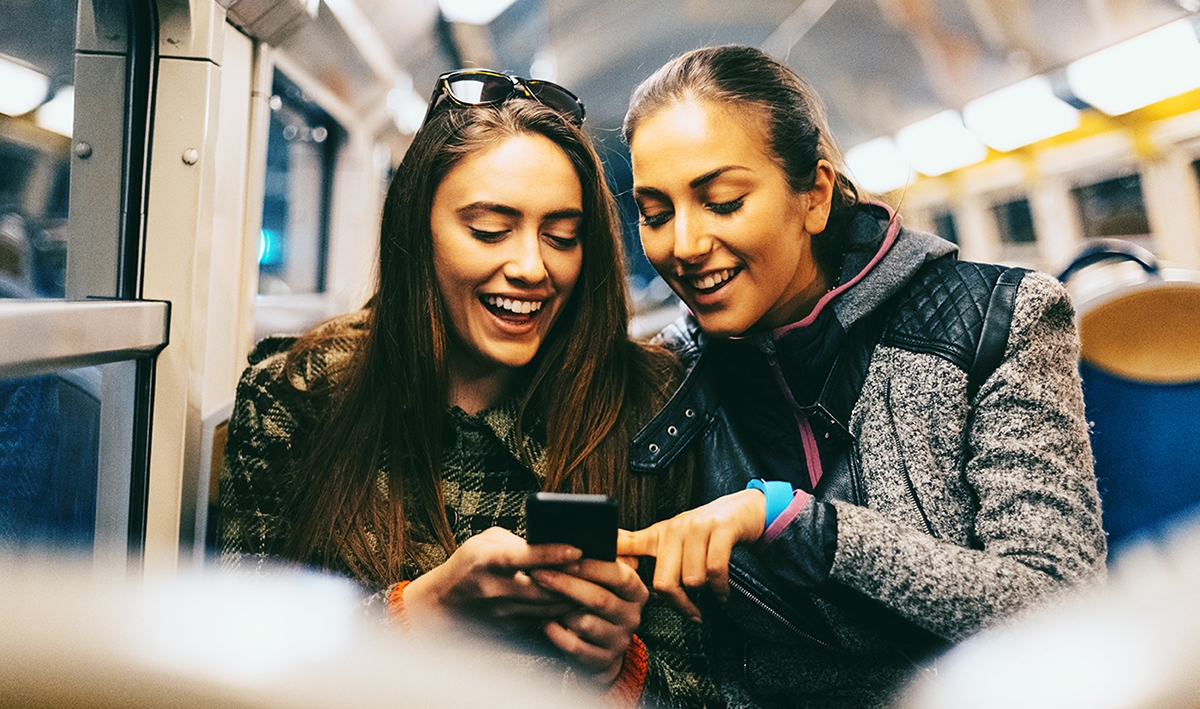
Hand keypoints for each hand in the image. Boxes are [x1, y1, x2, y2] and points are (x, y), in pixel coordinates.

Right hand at [403, 526, 580, 626]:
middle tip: (598, 569)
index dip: (552, 553)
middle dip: (572, 579)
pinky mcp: (510, 628)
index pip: (523, 557)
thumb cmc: (467, 566)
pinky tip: (578, 603)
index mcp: (486, 561)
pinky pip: (543, 620)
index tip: (577, 549)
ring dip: (572, 597)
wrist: (442, 604)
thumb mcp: (485, 542)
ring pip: (547, 607)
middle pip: (542, 587)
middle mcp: (494, 589)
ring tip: (594, 585)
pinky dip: (561, 611)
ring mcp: (502, 613)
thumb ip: (517, 542)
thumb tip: (551, 544)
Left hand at [527, 557, 648, 685]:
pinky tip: (546, 622)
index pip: (619, 575)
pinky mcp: (601, 659)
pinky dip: (556, 633)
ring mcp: (618, 640)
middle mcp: (631, 616)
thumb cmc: (598, 604)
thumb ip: (601, 561)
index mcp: (636, 591)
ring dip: (561, 611)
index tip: (563, 558)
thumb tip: (579, 536)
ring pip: (586, 623)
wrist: (602, 648)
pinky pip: (574, 646)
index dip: (591, 567)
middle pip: (599, 599)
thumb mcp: (606, 582)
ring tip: (543, 600)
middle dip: (566, 584)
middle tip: (540, 573)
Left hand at [617, 489, 764, 620]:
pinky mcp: (721, 528)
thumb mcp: (676, 539)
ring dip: (706, 592)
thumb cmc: (709, 530)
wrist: (744, 509)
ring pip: (692, 579)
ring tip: (712, 590)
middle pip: (663, 582)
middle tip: (691, 612)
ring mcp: (698, 527)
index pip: (627, 544)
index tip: (607, 579)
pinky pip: (715, 570)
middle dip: (679, 604)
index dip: (614, 560)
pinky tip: (722, 591)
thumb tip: (626, 576)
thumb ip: (652, 555)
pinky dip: (721, 588)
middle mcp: (675, 529)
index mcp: (659, 534)